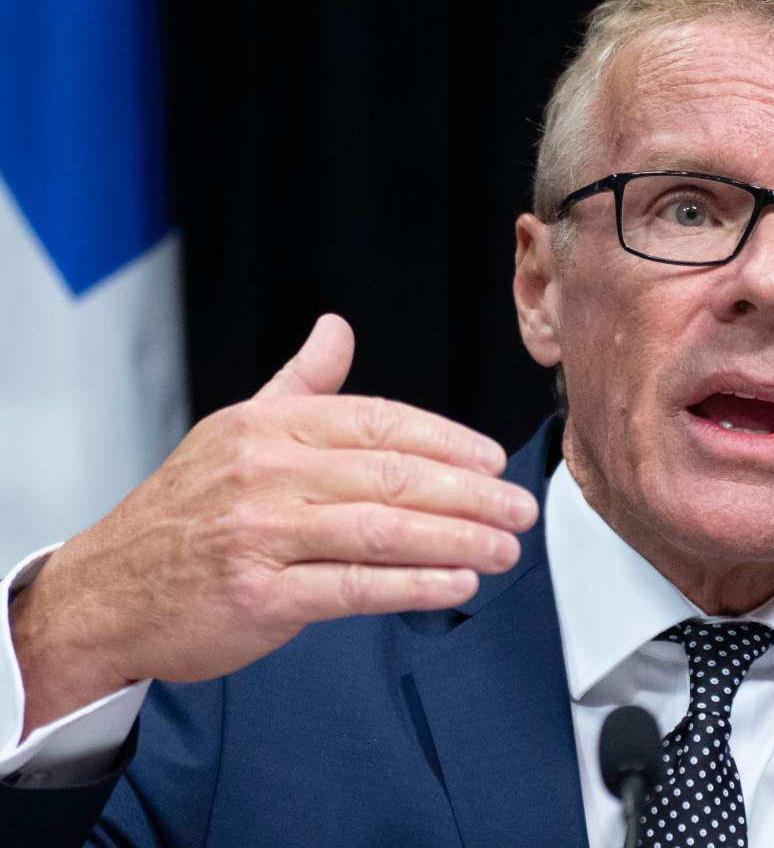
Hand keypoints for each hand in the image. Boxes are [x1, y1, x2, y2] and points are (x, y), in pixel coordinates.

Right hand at [10, 315, 537, 735]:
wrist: (105, 591)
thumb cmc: (184, 510)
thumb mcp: (235, 431)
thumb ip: (298, 383)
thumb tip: (338, 328)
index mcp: (269, 425)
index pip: (379, 422)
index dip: (446, 441)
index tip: (493, 461)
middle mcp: (267, 472)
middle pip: (392, 474)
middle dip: (470, 493)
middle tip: (519, 507)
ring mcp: (261, 533)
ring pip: (383, 529)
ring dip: (457, 539)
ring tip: (505, 547)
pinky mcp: (260, 594)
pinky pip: (355, 587)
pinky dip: (414, 585)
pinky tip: (457, 583)